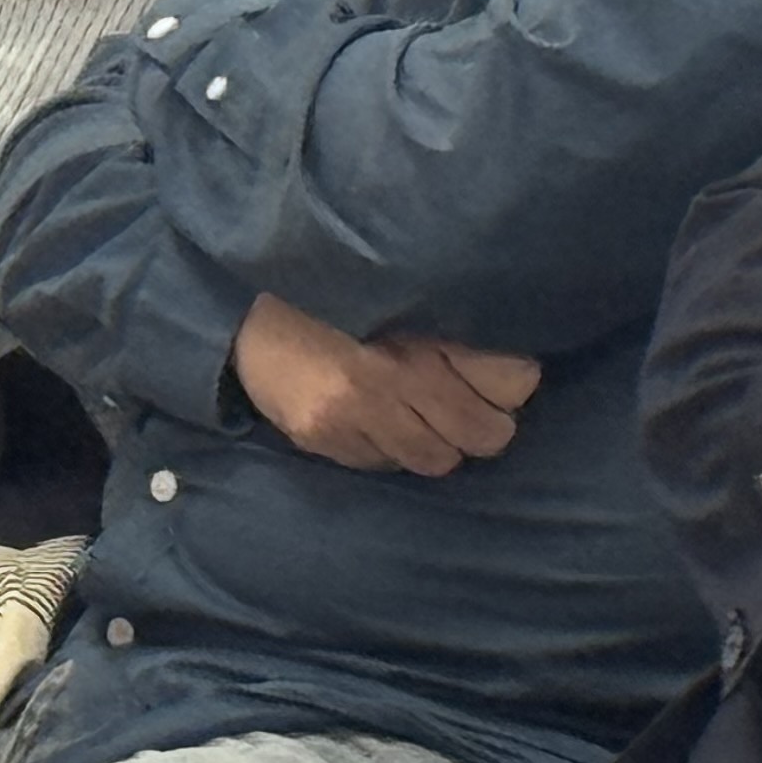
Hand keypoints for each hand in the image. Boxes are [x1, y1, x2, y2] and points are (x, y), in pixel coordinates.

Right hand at [232, 294, 538, 475]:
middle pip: (485, 434)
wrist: (245, 304)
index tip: (501, 381)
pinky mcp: (322, 435)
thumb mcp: (404, 297)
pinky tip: (372, 421)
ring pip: (437, 460)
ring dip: (437, 445)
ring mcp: (356, 412)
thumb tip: (516, 374)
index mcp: (426, 327)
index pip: (514, 381)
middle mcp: (398, 373)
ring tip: (418, 416)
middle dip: (484, 426)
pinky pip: (383, 466)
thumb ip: (456, 333)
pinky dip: (387, 452)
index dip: (514, 385)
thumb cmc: (337, 296)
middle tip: (466, 409)